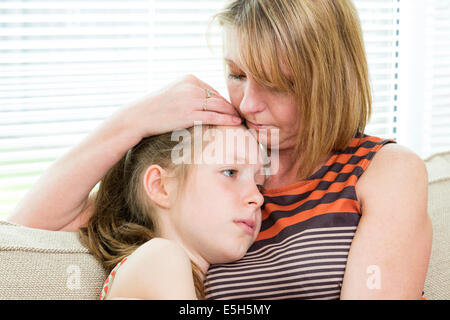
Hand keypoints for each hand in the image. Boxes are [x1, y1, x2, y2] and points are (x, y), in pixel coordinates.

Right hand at [122, 74, 241, 138]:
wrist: (139, 116)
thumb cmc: (156, 107)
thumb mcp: (174, 93)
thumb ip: (190, 93)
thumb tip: (207, 102)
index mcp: (190, 79)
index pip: (213, 91)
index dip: (224, 102)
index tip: (232, 111)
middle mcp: (192, 86)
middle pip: (219, 98)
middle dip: (231, 108)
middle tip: (243, 115)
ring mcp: (191, 99)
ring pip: (220, 106)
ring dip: (232, 114)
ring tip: (242, 120)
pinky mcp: (189, 114)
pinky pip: (214, 117)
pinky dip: (227, 120)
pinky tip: (236, 123)